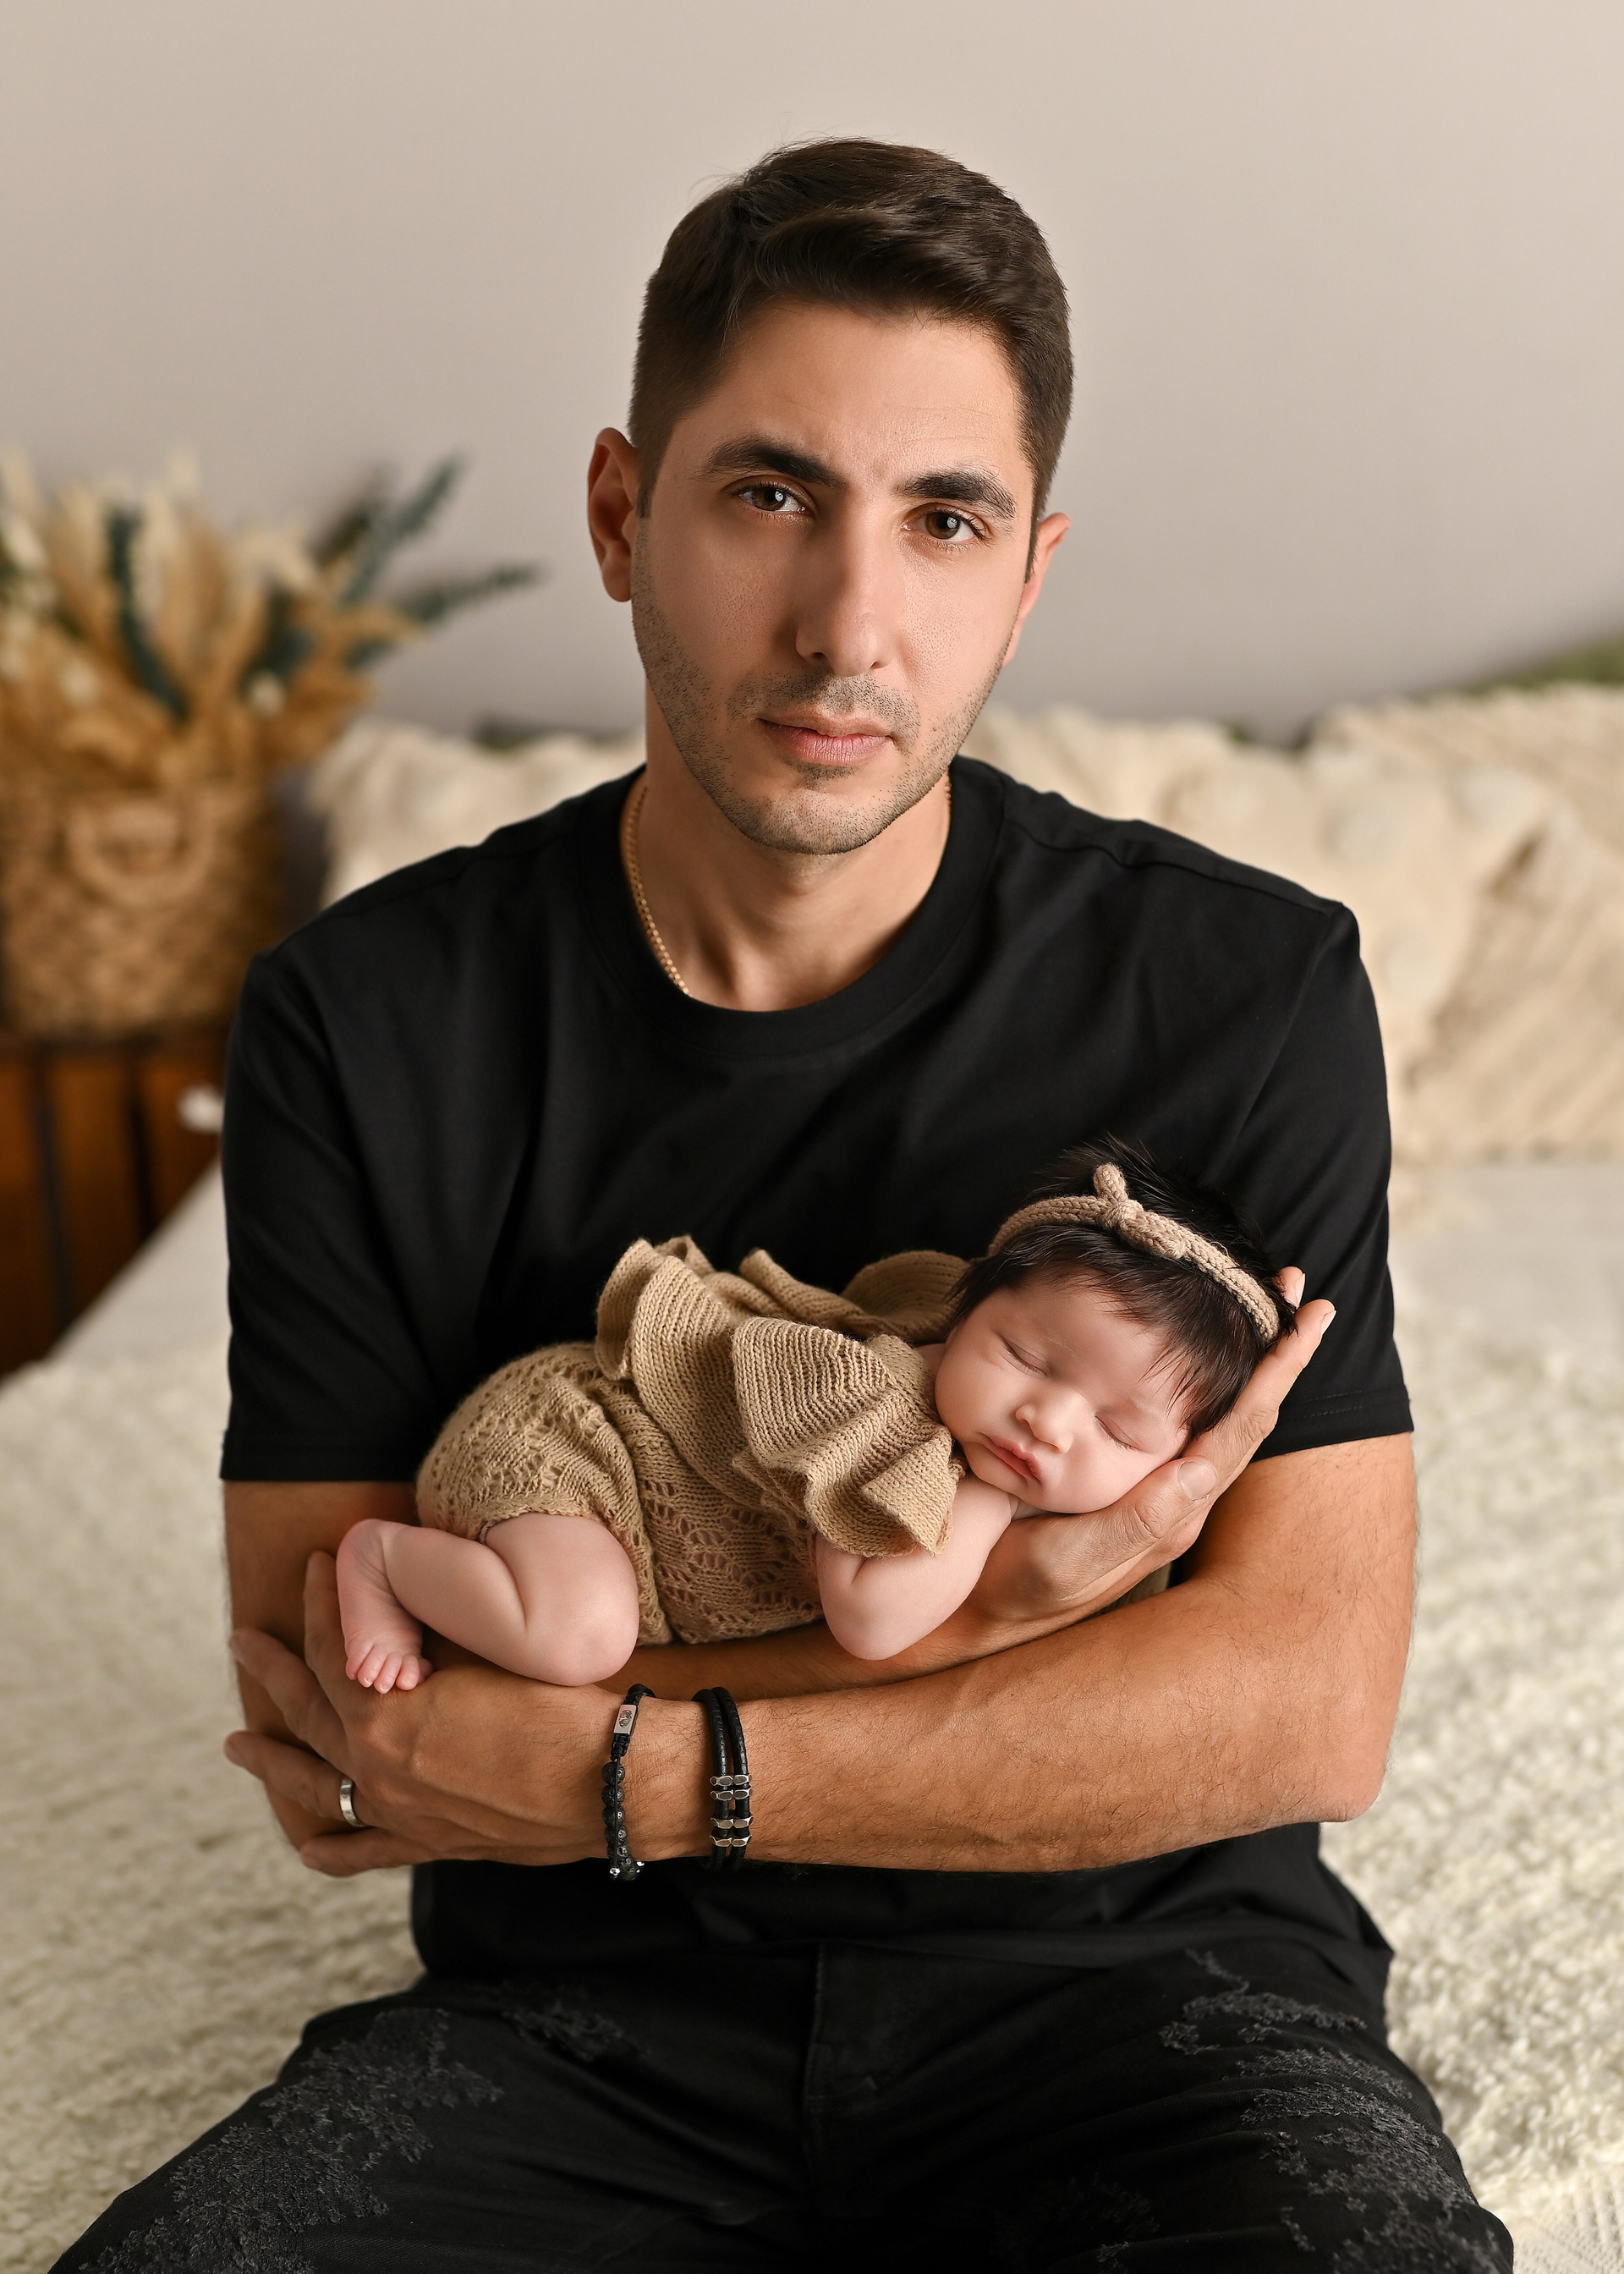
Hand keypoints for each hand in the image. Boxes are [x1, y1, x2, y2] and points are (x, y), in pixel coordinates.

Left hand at [223, 1550, 649, 1876]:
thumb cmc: (559, 1704)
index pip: (334, 1645)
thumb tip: (392, 1601)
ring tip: (235, 1744)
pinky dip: (330, 1849)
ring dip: (271, 1762)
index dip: (320, 1599)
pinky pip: (364, 1851)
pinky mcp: (431, 1843)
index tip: (313, 1563)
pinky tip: (306, 1845)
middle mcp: (376, 1768)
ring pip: (315, 1784)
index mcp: (384, 1715)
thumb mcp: (484, 1648)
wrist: (614, 1779)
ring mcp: (399, 1813)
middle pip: (306, 1709)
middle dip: (271, 1669)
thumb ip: (425, 1631)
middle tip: (241, 1639)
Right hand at [961, 1272, 1333, 1637]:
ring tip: (1272, 1317)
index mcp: (1173, 1511)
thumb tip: (1200, 1469)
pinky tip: (1208, 1369)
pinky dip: (1215, 1389)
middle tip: (1300, 1293)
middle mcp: (1180, 1503)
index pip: (1241, 1426)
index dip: (1278, 1368)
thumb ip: (1136, 1520)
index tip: (1309, 1313)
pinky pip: (1193, 1431)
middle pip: (1249, 1417)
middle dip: (1279, 1355)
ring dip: (1253, 1369)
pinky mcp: (1136, 1494)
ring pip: (1226, 1422)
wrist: (984, 1615)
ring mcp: (1161, 1499)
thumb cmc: (1018, 1585)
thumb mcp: (1070, 1559)